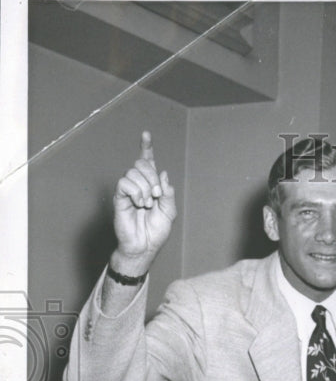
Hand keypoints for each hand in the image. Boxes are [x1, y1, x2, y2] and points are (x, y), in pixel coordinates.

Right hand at [111, 131, 175, 273]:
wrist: (145, 246)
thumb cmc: (156, 231)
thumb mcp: (169, 211)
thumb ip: (168, 192)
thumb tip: (163, 173)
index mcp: (151, 186)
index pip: (147, 162)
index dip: (146, 148)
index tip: (146, 134)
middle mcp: (139, 185)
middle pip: (141, 164)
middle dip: (152, 177)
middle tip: (158, 195)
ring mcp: (128, 190)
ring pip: (133, 172)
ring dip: (146, 188)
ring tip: (148, 204)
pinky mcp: (119, 198)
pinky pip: (125, 183)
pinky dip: (136, 192)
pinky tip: (140, 203)